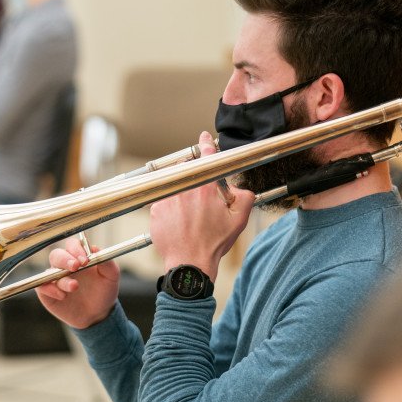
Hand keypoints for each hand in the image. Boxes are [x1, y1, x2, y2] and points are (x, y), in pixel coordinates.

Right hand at [36, 237, 120, 328]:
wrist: (98, 314)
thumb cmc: (104, 291)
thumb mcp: (111, 277)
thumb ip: (107, 262)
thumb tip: (95, 248)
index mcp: (79, 256)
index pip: (72, 245)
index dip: (76, 250)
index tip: (85, 260)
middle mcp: (64, 265)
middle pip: (56, 255)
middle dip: (65, 260)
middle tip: (75, 267)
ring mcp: (54, 278)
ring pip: (50, 272)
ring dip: (62, 279)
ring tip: (74, 287)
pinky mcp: (47, 292)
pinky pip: (41, 286)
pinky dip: (49, 289)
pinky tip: (62, 296)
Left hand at [149, 131, 254, 281]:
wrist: (190, 263)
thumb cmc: (213, 243)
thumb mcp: (238, 220)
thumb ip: (245, 197)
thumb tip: (242, 188)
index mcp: (205, 187)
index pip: (207, 156)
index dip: (206, 144)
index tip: (204, 137)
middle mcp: (184, 188)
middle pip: (189, 171)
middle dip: (195, 179)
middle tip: (201, 200)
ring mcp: (167, 197)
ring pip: (175, 185)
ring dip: (182, 193)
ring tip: (189, 215)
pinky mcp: (155, 208)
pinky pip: (163, 199)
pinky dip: (170, 206)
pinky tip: (178, 221)